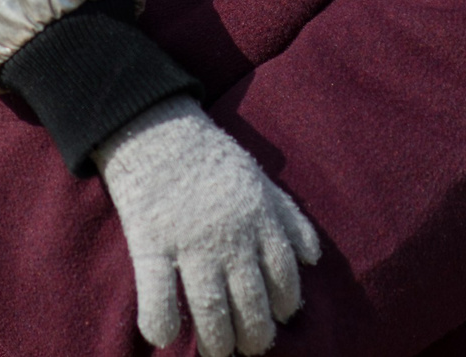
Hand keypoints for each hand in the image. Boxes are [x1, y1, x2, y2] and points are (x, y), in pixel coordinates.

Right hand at [94, 96, 322, 356]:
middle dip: (255, 335)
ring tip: (216, 352)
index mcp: (260, 221)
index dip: (285, 305)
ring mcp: (192, 243)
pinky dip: (161, 321)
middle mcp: (232, 238)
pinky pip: (158, 294)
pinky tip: (164, 338)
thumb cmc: (212, 158)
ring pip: (212, 309)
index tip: (279, 319)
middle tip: (250, 347)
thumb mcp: (260, 180)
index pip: (284, 278)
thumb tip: (313, 257)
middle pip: (252, 303)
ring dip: (217, 341)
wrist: (158, 130)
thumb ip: (289, 217)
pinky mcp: (152, 243)